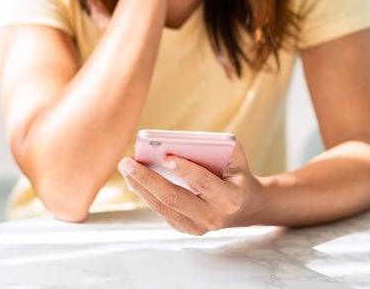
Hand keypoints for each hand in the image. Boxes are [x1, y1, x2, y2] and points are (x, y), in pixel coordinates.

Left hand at [118, 143, 261, 234]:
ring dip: (140, 186)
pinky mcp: (185, 229)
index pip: (204, 183)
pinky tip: (133, 179)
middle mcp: (213, 216)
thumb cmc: (236, 175)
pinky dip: (145, 194)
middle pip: (174, 198)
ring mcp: (198, 227)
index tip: (166, 156)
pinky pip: (161, 211)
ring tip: (125, 168)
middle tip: (127, 162)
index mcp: (230, 198)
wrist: (244, 206)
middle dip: (148, 179)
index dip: (186, 170)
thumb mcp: (236, 158)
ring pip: (163, 206)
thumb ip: (219, 147)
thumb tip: (186, 141)